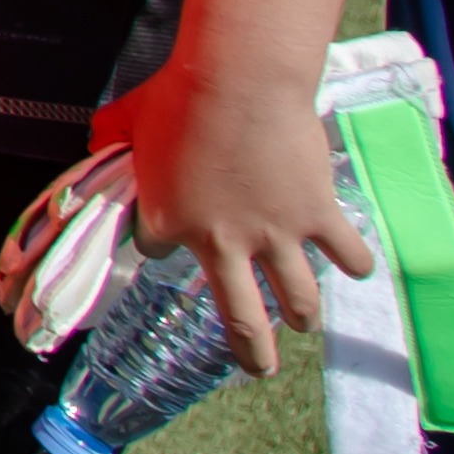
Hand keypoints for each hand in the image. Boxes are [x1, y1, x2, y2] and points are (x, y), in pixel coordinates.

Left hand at [104, 55, 369, 378]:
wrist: (240, 83)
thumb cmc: (179, 96)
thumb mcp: (126, 117)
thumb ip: (110, 137)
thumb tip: (97, 142)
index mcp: (168, 221)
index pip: (154, 249)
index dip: (161, 237)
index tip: (171, 229)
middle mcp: (222, 241)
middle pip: (239, 316)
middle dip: (251, 352)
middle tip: (258, 370)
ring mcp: (274, 235)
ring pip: (297, 299)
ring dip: (302, 314)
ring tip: (303, 321)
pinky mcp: (317, 216)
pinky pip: (346, 254)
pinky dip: (355, 262)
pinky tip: (355, 266)